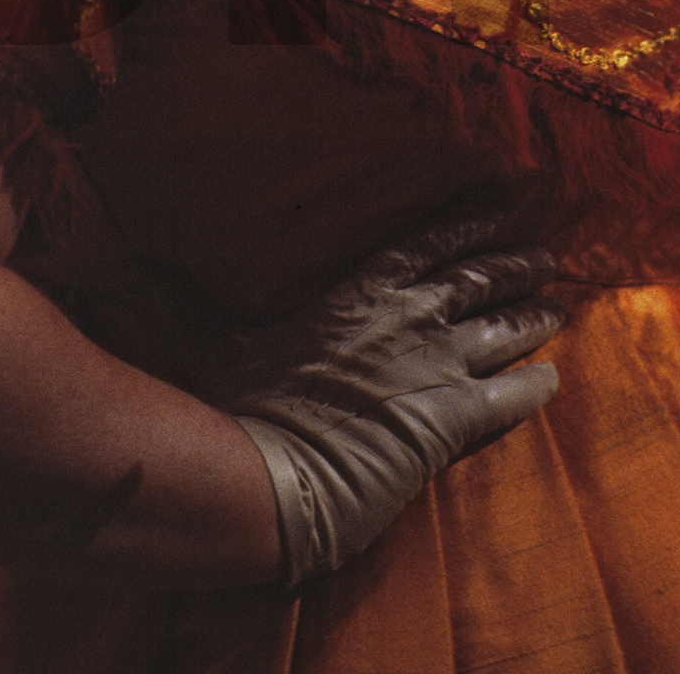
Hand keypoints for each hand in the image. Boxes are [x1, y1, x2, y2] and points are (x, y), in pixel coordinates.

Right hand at [209, 213, 563, 584]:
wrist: (275, 476)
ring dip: (532, 316)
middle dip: (513, 261)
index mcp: (359, 292)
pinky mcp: (453, 424)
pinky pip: (511, 397)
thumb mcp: (209, 339)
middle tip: (544, 251)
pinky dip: (535, 385)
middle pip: (476, 278)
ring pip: (502, 330)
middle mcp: (408, 319)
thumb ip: (179, 296)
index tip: (499, 202)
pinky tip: (552, 378)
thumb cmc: (241, 405)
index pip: (426, 242)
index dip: (466, 220)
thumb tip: (122, 261)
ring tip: (556, 305)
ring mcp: (436, 369)